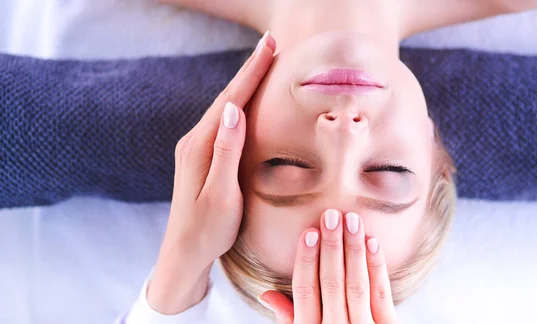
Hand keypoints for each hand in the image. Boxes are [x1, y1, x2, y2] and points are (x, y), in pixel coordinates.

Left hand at [147, 32, 275, 313]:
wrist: (183, 254)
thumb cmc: (207, 230)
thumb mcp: (221, 195)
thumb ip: (226, 152)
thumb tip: (234, 110)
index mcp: (200, 147)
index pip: (231, 101)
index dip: (251, 72)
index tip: (269, 47)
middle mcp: (195, 142)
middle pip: (227, 98)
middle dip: (250, 70)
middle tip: (270, 45)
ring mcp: (196, 149)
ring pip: (225, 108)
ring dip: (245, 84)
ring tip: (264, 64)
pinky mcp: (201, 157)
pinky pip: (223, 122)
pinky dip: (239, 104)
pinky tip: (247, 101)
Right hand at [261, 210, 397, 323]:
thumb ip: (289, 319)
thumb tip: (265, 294)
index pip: (305, 291)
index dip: (306, 260)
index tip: (308, 232)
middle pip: (332, 283)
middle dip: (332, 247)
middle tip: (331, 215)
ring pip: (357, 285)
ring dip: (354, 250)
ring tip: (352, 220)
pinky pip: (382, 295)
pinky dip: (377, 267)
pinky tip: (372, 242)